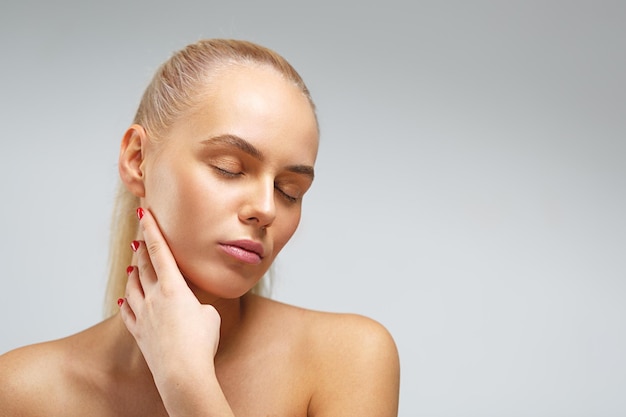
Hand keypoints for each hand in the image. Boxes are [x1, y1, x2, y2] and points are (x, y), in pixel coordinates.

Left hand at [119, 207, 221, 389]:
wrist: (182, 372)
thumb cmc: (201, 343)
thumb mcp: (210, 316)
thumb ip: (198, 305)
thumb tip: (191, 309)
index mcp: (174, 288)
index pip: (160, 252)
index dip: (152, 230)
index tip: (143, 213)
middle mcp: (154, 297)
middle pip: (144, 265)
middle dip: (142, 247)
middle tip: (139, 234)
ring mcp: (144, 315)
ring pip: (133, 286)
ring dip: (133, 272)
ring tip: (133, 264)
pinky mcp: (139, 333)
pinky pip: (128, 313)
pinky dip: (126, 303)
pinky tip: (124, 299)